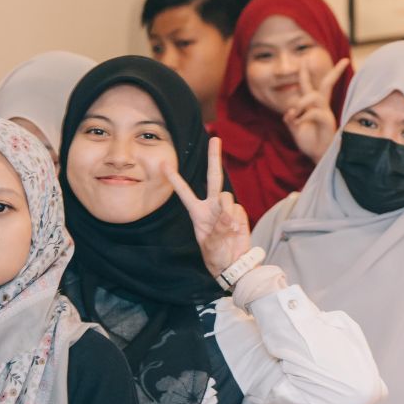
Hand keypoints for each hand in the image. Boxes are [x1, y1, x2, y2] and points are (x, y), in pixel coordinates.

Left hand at [167, 137, 252, 276]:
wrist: (234, 264)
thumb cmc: (216, 256)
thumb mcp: (210, 244)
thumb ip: (218, 226)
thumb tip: (228, 211)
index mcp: (197, 213)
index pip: (184, 192)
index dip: (175, 178)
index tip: (163, 163)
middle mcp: (212, 206)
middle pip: (213, 177)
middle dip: (214, 158)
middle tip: (215, 139)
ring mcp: (227, 208)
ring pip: (226, 197)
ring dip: (225, 211)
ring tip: (226, 229)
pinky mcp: (240, 213)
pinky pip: (237, 209)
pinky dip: (235, 220)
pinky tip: (234, 231)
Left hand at [281, 57, 350, 163]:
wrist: (318, 157)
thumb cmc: (309, 142)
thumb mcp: (295, 129)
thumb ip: (291, 118)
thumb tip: (289, 112)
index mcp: (314, 106)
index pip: (313, 86)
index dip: (307, 73)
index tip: (306, 59)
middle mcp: (322, 107)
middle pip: (327, 84)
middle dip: (335, 72)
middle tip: (345, 61)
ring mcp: (326, 113)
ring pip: (314, 96)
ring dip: (301, 102)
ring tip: (294, 112)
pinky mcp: (327, 121)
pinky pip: (313, 112)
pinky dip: (301, 116)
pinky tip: (296, 123)